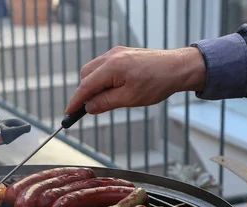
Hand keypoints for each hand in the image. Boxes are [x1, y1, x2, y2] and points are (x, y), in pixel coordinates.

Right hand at [65, 46, 205, 114]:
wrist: (178, 68)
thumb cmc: (157, 83)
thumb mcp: (129, 99)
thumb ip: (105, 103)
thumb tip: (89, 107)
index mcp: (112, 67)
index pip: (86, 86)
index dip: (76, 101)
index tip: (68, 112)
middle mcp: (112, 56)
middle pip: (86, 75)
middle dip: (85, 92)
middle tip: (91, 108)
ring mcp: (117, 53)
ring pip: (94, 70)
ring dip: (94, 85)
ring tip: (107, 99)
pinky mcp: (123, 54)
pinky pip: (104, 66)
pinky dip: (103, 78)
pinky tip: (113, 89)